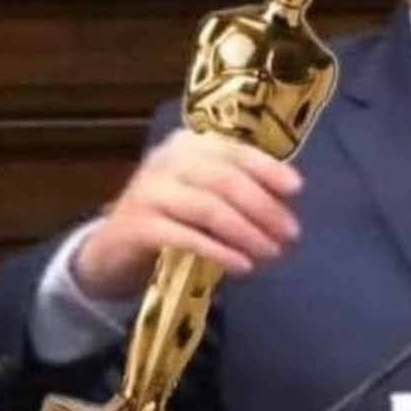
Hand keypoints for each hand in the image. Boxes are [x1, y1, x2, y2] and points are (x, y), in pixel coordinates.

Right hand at [73, 128, 302, 299]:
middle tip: (290, 233)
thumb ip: (238, 186)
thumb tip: (287, 198)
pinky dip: (218, 251)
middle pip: (225, 180)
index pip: (235, 151)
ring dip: (246, 232)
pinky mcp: (137, 226)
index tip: (297, 189)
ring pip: (209, 209)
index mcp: (190, 144)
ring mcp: (149, 191)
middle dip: (263, 207)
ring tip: (272, 252)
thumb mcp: (204, 191)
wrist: (113, 249)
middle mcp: (167, 160)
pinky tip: (242, 265)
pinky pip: (186, 237)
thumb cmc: (173, 214)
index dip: (268, 169)